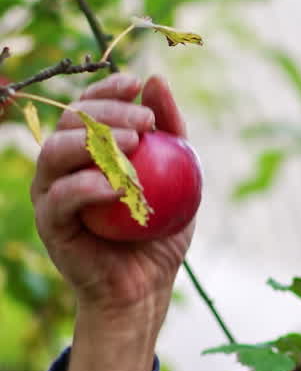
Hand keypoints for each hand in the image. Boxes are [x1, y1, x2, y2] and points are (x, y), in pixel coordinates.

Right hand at [31, 73, 194, 370]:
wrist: (145, 289)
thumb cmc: (159, 233)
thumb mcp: (180, 177)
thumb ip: (171, 131)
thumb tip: (156, 81)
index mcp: (86, 149)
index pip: (87, 105)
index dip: (106, 89)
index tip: (136, 84)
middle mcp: (61, 166)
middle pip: (70, 121)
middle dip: (107, 112)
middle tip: (145, 123)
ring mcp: (50, 193)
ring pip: (55, 151)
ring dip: (94, 142)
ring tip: (134, 147)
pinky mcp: (50, 224)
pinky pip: (62, 197)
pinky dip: (88, 185)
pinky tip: (119, 186)